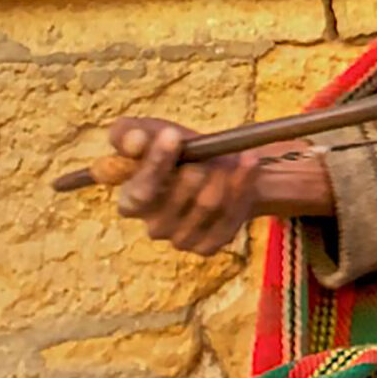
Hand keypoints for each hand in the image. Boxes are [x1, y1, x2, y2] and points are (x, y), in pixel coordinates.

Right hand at [100, 116, 267, 255]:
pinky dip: (243, 184)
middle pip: (179, 197)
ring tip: (229, 156)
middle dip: (198, 167)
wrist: (220, 166)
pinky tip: (247, 163)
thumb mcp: (150, 132)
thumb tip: (134, 142)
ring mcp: (181, 239)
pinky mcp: (209, 245)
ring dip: (223, 174)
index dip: (156, 162)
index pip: (140, 190)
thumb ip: (129, 133)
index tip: (173, 135)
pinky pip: (230, 216)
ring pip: (209, 204)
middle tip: (209, 150)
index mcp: (131, 202)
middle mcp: (153, 227)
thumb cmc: (177, 149)